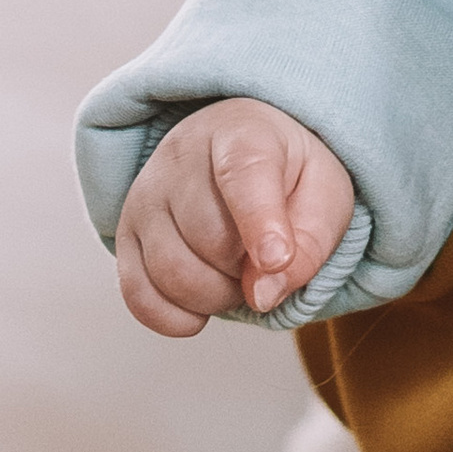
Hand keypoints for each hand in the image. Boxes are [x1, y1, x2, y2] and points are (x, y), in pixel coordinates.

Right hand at [117, 100, 356, 334]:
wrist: (239, 152)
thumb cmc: (289, 176)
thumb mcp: (326, 197)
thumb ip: (310, 244)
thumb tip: (264, 294)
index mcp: (242, 134)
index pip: (244, 175)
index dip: (260, 222)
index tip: (277, 259)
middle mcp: (181, 158)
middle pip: (210, 239)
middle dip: (249, 270)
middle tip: (266, 256)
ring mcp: (145, 196)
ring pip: (172, 274)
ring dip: (217, 295)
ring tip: (237, 271)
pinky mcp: (126, 234)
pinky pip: (138, 295)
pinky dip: (175, 317)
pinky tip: (202, 306)